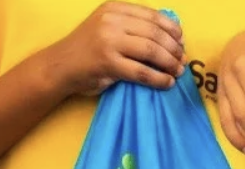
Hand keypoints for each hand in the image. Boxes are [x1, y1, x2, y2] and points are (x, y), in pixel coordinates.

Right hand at [50, 3, 184, 96]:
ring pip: (151, 51)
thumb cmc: (90, 48)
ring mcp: (109, 42)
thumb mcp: (110, 27)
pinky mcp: (108, 64)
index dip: (172, 30)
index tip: (182, 41)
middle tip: (183, 60)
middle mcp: (111, 21)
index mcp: (115, 9)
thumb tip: (172, 35)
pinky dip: (159, 79)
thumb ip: (133, 26)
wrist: (62, 65)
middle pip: (155, 34)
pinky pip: (142, 72)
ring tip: (178, 72)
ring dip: (170, 64)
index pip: (152, 16)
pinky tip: (167, 83)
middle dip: (174, 49)